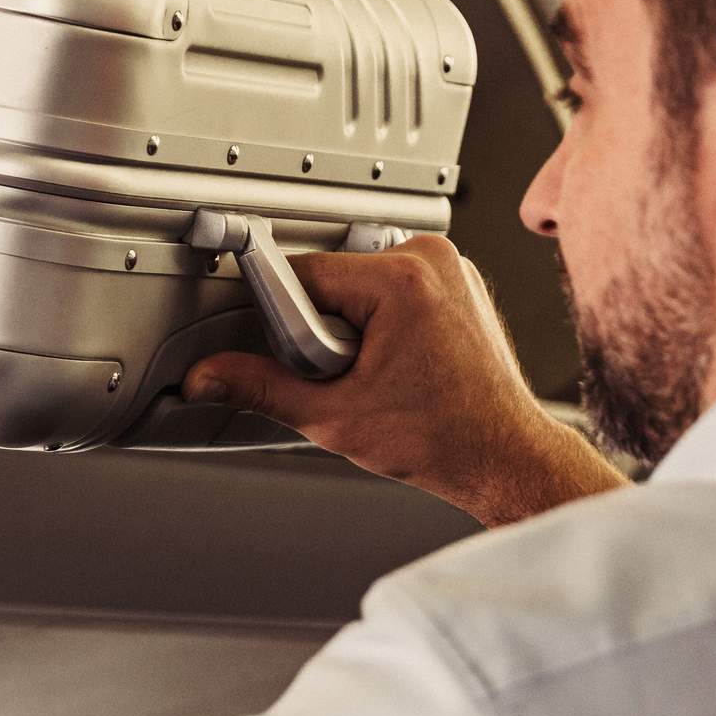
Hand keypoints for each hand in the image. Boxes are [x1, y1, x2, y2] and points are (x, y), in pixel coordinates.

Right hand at [183, 236, 627, 526]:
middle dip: (322, 327)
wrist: (505, 456)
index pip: (303, 275)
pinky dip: (379, 319)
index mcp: (402, 279)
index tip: (286, 354)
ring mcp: (450, 267)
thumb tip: (210, 376)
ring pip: (359, 283)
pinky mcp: (456, 281)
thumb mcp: (333, 416)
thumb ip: (260, 388)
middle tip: (349, 375)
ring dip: (350, 323)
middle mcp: (431, 259)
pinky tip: (397, 361)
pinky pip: (390, 287)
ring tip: (377, 372)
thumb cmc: (445, 439)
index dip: (282, 322)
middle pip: (332, 278)